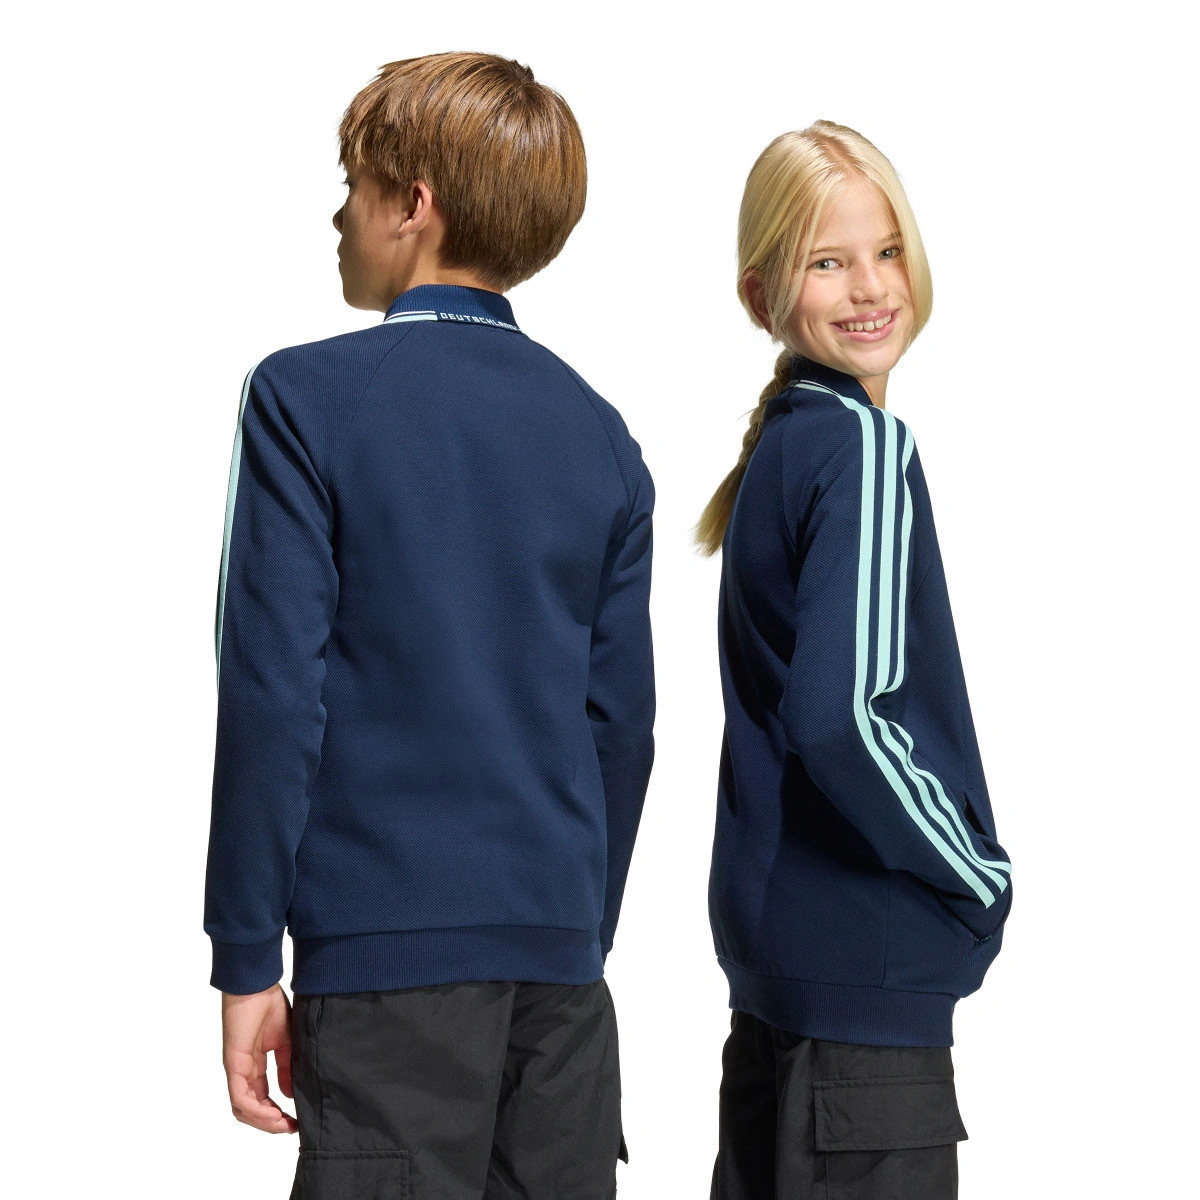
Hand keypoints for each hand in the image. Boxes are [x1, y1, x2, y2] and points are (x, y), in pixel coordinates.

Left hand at [221, 983, 297, 1132]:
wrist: (257, 986)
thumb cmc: (270, 1006)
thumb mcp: (286, 1042)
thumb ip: (286, 1067)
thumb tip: (289, 1094)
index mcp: (255, 1065)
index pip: (262, 1098)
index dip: (277, 1113)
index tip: (296, 1120)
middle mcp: (243, 1071)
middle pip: (251, 1109)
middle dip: (271, 1123)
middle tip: (291, 1128)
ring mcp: (237, 1069)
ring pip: (243, 1108)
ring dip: (263, 1121)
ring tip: (283, 1124)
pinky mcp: (234, 1064)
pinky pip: (240, 1096)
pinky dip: (256, 1109)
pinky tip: (272, 1113)